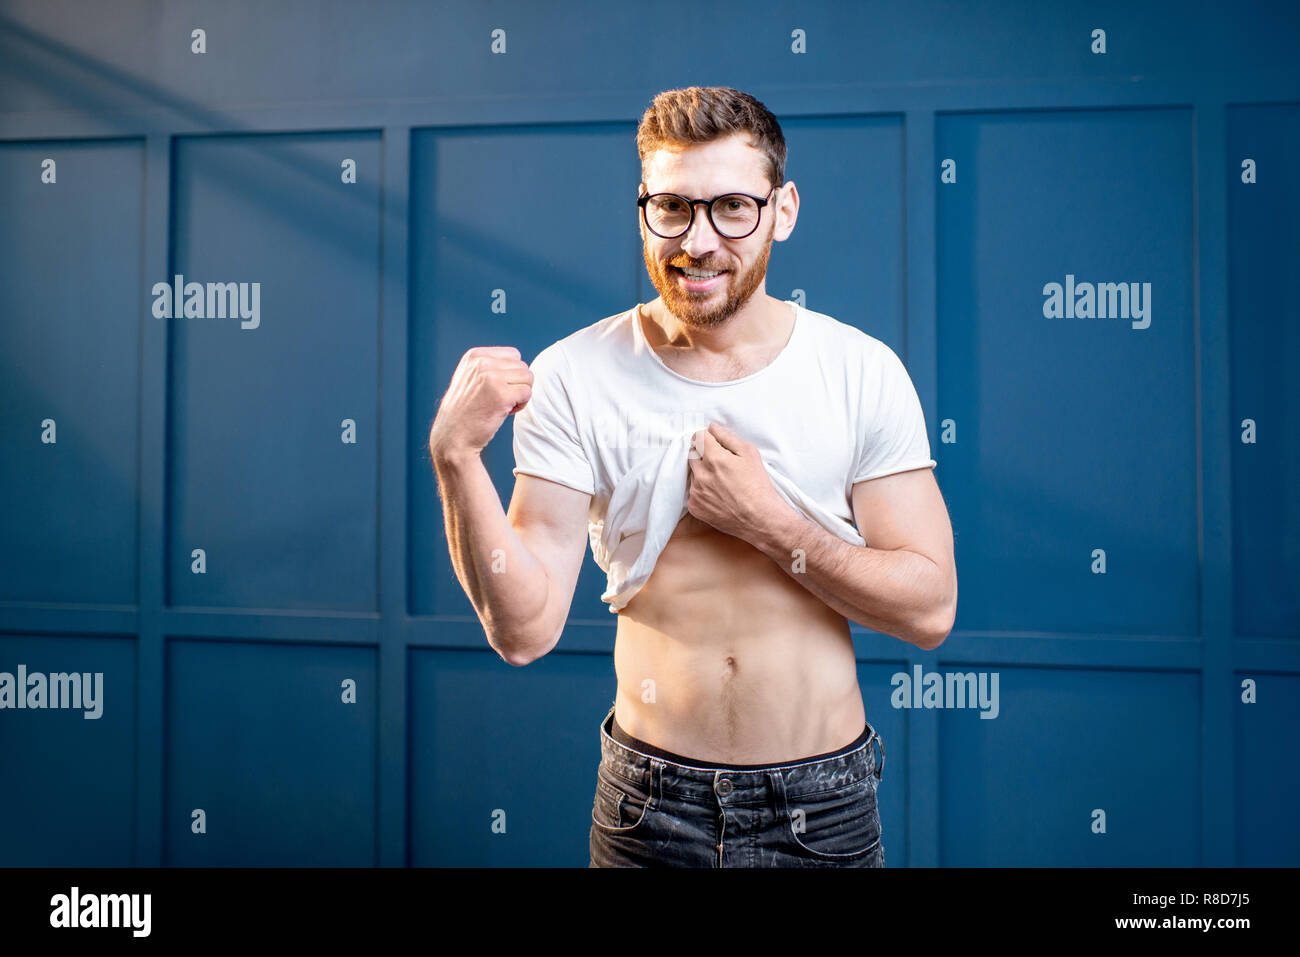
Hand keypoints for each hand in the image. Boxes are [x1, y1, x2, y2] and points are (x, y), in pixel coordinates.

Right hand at [428, 346, 532, 462]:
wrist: (452, 437)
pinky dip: (522, 405)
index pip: (513, 354)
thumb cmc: (465, 411)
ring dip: (521, 394)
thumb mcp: (469, 378)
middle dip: (517, 384)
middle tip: (501, 399)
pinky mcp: (501, 395)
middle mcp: (482, 362)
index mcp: (474, 355)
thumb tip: (518, 361)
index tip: (497, 388)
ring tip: (504, 405)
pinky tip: (506, 412)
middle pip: (522, 366)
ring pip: (528, 378)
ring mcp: (491, 378)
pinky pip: (527, 393)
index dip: (511, 374)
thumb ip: (489, 366)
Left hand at [686, 422, 792, 544]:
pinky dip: (703, 491)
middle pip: (692, 454)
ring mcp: (696, 492)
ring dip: (703, 473)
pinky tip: (719, 495)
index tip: (714, 444)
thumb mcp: (750, 454)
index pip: (697, 437)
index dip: (707, 438)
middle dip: (703, 454)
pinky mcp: (695, 507)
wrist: (760, 519)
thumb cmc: (759, 485)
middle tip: (721, 464)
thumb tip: (712, 428)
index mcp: (714, 458)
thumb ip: (728, 437)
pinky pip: (693, 492)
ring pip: (693, 473)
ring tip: (722, 482)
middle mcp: (701, 475)